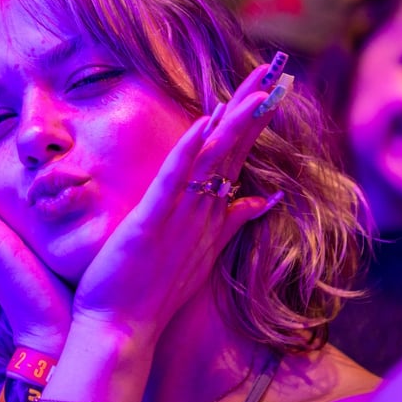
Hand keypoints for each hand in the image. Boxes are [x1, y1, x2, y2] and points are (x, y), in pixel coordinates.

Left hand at [71, 62, 287, 342]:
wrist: (123, 329)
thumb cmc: (154, 289)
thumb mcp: (201, 250)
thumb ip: (234, 220)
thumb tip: (265, 197)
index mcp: (211, 212)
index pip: (238, 156)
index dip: (254, 121)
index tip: (272, 88)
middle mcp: (203, 212)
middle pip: (233, 150)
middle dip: (254, 109)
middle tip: (278, 71)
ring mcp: (181, 218)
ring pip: (212, 162)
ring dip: (235, 124)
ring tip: (259, 89)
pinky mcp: (151, 223)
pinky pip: (172, 181)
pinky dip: (188, 152)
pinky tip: (203, 122)